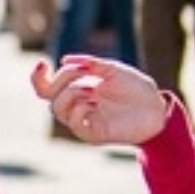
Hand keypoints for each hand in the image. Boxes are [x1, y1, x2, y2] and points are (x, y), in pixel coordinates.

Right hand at [31, 54, 167, 145]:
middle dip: (62, 79)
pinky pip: (74, 121)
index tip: (42, 63)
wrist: (156, 109)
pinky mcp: (92, 133)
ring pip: (58, 108)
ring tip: (93, 89)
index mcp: (78, 91)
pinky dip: (80, 107)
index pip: (46, 88)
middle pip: (49, 96)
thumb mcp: (112, 69)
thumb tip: (64, 59)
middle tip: (85, 72)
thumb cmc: (136, 90)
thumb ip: (90, 63)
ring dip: (72, 92)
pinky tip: (95, 101)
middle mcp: (77, 106)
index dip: (37, 77)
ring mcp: (83, 120)